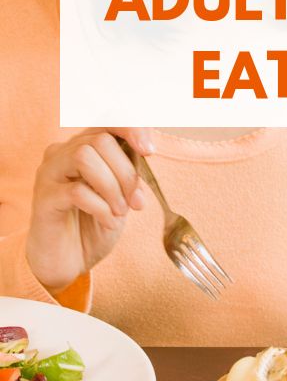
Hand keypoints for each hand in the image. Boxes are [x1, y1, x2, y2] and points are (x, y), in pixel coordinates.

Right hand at [26, 127, 154, 291]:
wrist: (68, 261)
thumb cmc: (95, 224)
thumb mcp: (121, 196)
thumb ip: (129, 172)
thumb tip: (146, 152)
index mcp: (84, 147)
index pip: (107, 119)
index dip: (131, 128)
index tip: (149, 151)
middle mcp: (62, 153)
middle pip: (100, 140)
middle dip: (126, 172)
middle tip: (136, 202)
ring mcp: (49, 172)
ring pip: (84, 157)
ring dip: (112, 187)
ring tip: (120, 212)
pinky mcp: (43, 197)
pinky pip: (76, 191)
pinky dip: (101, 207)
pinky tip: (108, 223)